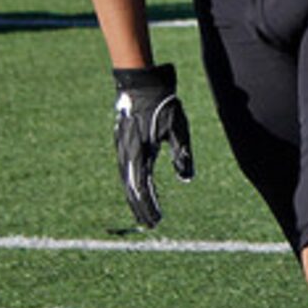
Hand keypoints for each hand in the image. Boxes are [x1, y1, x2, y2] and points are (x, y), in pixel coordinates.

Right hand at [112, 65, 192, 229]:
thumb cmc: (163, 104)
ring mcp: (122, 148)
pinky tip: (140, 189)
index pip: (142, 188)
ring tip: (145, 213)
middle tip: (150, 225)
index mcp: (140, 152)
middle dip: (141, 208)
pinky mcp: (123, 143)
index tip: (156, 220)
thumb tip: (186, 179)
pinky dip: (133, 184)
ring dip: (136, 198)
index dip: (149, 206)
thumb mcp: (178, 129)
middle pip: (132, 188)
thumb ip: (182, 155)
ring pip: (127, 180)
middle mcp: (127, 153)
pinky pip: (127, 170)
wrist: (140, 83)